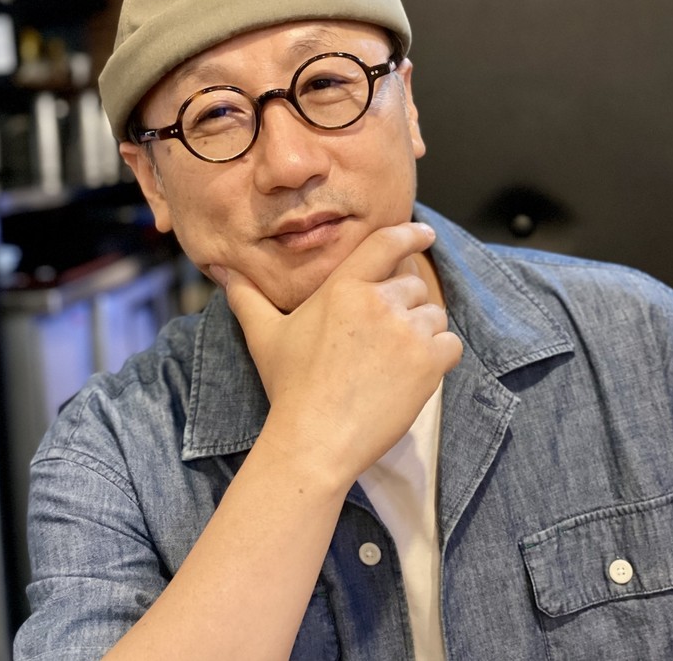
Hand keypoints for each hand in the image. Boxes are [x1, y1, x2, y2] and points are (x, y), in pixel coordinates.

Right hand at [211, 223, 461, 489]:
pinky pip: (450, 344)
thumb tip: (223, 271)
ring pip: (434, 314)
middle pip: (413, 285)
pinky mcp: (428, 362)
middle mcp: (378, 300)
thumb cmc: (289, 387)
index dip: (410, 233)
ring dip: (422, 332)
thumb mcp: (264, 335)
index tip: (424, 233)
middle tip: (383, 339)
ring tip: (394, 361)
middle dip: (404, 306)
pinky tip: (413, 375)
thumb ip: (247, 297)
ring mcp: (406, 330)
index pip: (385, 243)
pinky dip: (439, 356)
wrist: (314, 440)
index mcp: (344, 286)